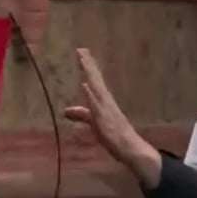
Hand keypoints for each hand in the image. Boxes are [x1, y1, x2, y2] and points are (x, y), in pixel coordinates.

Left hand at [63, 48, 162, 188]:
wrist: (130, 148)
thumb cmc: (113, 136)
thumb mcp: (93, 122)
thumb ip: (81, 115)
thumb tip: (66, 110)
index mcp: (104, 100)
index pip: (94, 80)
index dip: (88, 67)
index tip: (82, 53)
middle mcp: (106, 101)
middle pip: (95, 79)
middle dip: (88, 64)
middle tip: (80, 49)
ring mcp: (106, 108)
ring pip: (96, 87)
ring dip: (90, 74)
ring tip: (83, 60)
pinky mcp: (105, 119)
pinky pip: (97, 105)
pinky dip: (91, 95)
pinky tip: (85, 85)